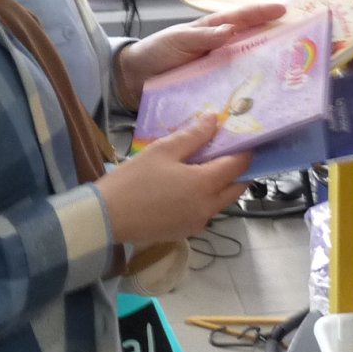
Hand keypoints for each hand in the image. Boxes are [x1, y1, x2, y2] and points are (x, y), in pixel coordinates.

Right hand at [98, 116, 248, 245]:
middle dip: (239, 169)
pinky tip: (189, 186)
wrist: (107, 218)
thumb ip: (192, 136)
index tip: (244, 137)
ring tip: (206, 165)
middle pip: (237, 187)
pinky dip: (207, 197)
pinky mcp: (186, 231)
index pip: (239, 165)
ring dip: (223, 184)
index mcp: (205, 184)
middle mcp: (208, 207)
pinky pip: (206, 211)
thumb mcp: (162, 151)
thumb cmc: (134, 180)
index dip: (245, 149)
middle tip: (229, 151)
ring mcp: (198, 222)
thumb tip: (214, 120)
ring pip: (223, 201)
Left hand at [114, 2, 288, 108]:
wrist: (134, 79)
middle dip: (276, 42)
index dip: (263, 14)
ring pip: (247, 68)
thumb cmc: (157, 51)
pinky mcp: (214, 91)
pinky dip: (247, 95)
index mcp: (214, 30)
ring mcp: (219, 71)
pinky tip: (261, 102)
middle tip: (299, 45)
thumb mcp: (178, 39)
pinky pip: (234, 91)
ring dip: (266, 72)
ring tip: (288, 76)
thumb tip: (229, 30)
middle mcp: (222, 50)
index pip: (243, 18)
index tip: (284, 11)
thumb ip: (203, 36)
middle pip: (253, 44)